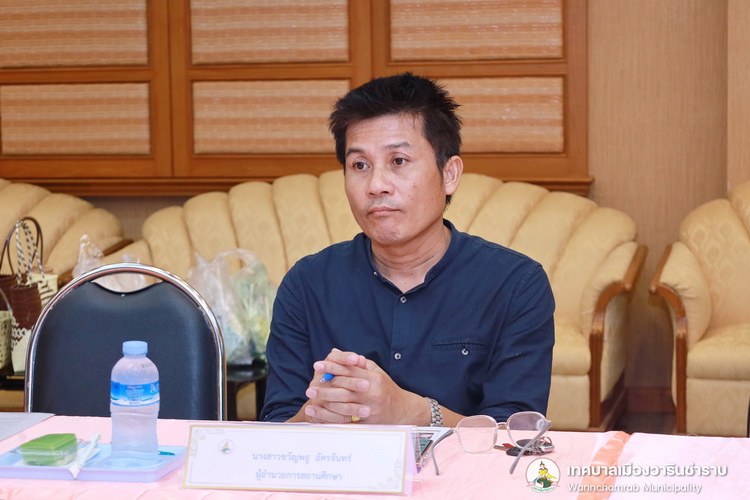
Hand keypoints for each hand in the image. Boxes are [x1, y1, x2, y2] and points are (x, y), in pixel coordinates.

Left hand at [303, 349, 426, 424]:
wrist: (402, 411)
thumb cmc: (386, 389)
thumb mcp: (376, 372)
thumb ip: (357, 363)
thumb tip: (336, 352)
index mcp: (374, 379)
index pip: (349, 370)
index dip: (332, 367)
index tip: (317, 365)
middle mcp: (373, 393)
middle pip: (344, 388)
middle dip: (325, 386)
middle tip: (310, 386)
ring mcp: (371, 409)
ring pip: (343, 404)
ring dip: (325, 401)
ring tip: (311, 398)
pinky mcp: (367, 422)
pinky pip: (346, 419)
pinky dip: (331, 416)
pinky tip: (319, 413)